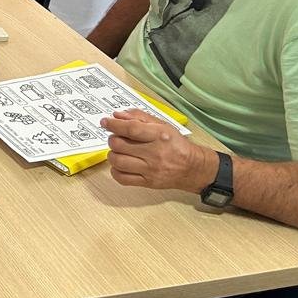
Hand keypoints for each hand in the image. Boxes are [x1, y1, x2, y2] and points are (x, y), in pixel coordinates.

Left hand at [103, 108, 218, 193]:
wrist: (193, 168)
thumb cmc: (176, 144)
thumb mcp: (162, 124)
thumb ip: (139, 117)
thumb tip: (117, 115)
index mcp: (159, 136)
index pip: (131, 129)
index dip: (114, 124)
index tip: (105, 122)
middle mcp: (155, 153)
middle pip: (120, 145)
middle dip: (112, 139)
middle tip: (116, 137)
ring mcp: (151, 169)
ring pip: (118, 161)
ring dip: (112, 154)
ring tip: (118, 151)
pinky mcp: (148, 182)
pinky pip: (122, 178)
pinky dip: (115, 171)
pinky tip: (120, 165)